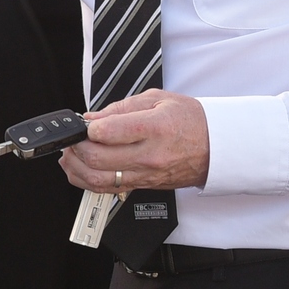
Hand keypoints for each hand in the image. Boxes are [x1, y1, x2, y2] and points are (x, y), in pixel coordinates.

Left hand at [58, 89, 210, 194]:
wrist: (217, 148)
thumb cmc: (191, 121)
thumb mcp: (158, 99)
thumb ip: (121, 108)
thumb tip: (93, 118)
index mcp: (154, 127)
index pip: (110, 131)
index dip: (88, 127)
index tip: (84, 122)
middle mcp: (149, 155)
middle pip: (98, 158)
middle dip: (76, 146)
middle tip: (73, 137)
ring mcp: (145, 174)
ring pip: (97, 179)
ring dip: (75, 166)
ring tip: (71, 153)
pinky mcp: (143, 186)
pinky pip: (107, 189)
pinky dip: (86, 180)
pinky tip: (79, 168)